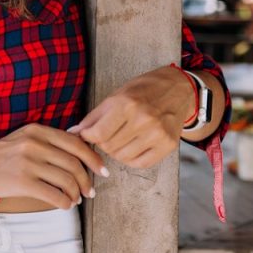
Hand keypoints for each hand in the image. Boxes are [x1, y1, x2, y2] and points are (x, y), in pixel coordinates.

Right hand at [0, 123, 107, 208]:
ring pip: (67, 180)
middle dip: (87, 180)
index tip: (101, 170)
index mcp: (36, 130)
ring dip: (76, 194)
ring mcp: (27, 163)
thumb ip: (47, 140)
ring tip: (75, 199)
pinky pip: (55, 195)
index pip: (75, 143)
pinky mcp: (22, 182)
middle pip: (74, 163)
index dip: (93, 158)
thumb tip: (79, 144)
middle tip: (90, 191)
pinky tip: (64, 204)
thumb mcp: (22, 138)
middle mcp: (33, 143)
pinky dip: (65, 203)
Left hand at [69, 66, 193, 169]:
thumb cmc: (143, 90)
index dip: (88, 137)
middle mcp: (143, 119)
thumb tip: (74, 132)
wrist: (178, 89)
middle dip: (102, 143)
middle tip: (105, 135)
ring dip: (115, 152)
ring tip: (119, 139)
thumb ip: (94, 116)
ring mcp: (158, 134)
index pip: (98, 133)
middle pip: (109, 147)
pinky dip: (131, 159)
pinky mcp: (168, 145)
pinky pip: (141, 163)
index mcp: (127, 104)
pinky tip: (131, 147)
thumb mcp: (116, 96)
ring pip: (123, 157)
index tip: (87, 134)